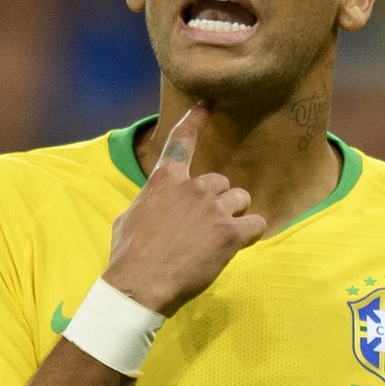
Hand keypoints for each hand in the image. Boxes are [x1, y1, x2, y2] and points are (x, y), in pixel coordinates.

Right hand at [103, 103, 265, 316]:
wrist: (140, 283)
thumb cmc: (128, 255)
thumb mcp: (128, 217)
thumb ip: (150, 202)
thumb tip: (153, 204)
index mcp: (164, 180)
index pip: (182, 140)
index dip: (195, 119)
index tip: (207, 102)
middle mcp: (191, 187)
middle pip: (220, 182)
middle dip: (217, 202)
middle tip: (203, 228)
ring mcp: (212, 208)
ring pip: (240, 200)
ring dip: (234, 216)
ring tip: (216, 240)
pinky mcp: (229, 232)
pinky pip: (256, 224)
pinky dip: (249, 235)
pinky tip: (233, 247)